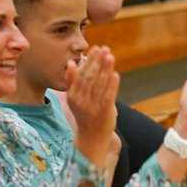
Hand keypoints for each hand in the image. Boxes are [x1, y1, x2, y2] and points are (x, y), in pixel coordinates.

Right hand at [66, 47, 119, 165]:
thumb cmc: (85, 115)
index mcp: (73, 95)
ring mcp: (93, 107)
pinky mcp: (104, 112)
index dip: (89, 60)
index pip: (81, 74)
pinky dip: (112, 85)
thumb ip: (72, 81)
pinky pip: (108, 96)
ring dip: (105, 69)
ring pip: (100, 84)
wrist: (91, 138)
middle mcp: (81, 101)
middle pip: (90, 77)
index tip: (96, 48)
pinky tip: (115, 74)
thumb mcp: (74, 98)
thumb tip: (71, 63)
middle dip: (98, 62)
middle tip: (105, 49)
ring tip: (110, 56)